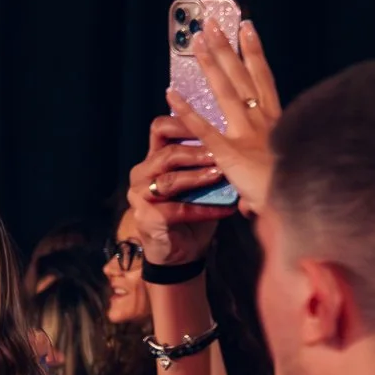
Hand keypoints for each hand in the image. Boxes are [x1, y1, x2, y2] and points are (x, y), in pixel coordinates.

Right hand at [128, 117, 231, 266]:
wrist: (181, 252)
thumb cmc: (193, 211)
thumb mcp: (199, 181)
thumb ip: (206, 160)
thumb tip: (235, 137)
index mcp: (153, 158)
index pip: (160, 129)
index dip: (183, 122)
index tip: (211, 122)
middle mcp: (142, 174)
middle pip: (167, 153)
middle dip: (197, 152)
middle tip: (220, 153)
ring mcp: (139, 196)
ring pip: (170, 180)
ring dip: (198, 177)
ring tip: (220, 175)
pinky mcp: (146, 217)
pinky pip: (177, 210)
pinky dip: (203, 210)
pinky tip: (225, 209)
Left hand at [166, 17, 282, 216]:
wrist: (304, 207)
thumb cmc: (296, 190)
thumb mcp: (285, 173)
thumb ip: (268, 175)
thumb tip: (255, 197)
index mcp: (277, 122)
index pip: (263, 79)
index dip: (254, 52)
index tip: (247, 28)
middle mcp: (263, 121)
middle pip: (242, 77)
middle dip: (226, 48)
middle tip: (211, 24)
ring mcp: (247, 134)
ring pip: (226, 92)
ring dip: (210, 65)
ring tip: (196, 41)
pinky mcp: (230, 153)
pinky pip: (204, 129)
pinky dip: (186, 111)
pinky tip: (170, 94)